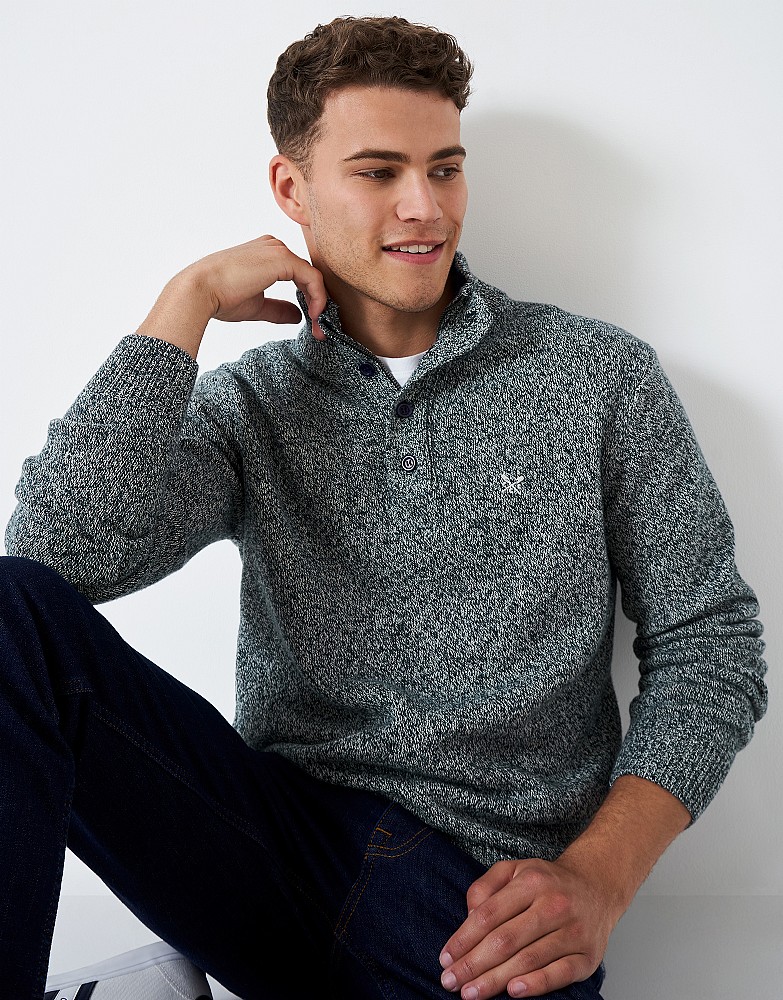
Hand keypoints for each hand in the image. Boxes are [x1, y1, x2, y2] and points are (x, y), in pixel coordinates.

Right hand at [182, 233, 327, 338]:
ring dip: (319, 303)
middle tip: (319, 330)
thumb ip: (278, 308)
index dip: (309, 299)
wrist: (201, 290)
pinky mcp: (282, 259)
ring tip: (316, 327)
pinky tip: (313, 315)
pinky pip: (312, 277)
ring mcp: (278, 250)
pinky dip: (318, 298)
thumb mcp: (257, 305)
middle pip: (307, 275)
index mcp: (266, 254)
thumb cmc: (220, 296)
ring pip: (313, 276)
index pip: (298, 275)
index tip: (312, 324)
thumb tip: (298, 316)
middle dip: (317, 303)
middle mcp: (274, 247)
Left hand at [438, 857, 619, 998]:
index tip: (446, 957)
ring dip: (495, 980)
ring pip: (528, 959)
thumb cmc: (547, 882)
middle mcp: (553, 905)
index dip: (464, 938)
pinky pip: (559, 974)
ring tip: (471, 993)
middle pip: (505, 940)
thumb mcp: (514, 869)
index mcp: (531, 882)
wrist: (597, 887)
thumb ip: (485, 886)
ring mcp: (572, 931)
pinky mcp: (587, 956)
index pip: (489, 914)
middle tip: (450, 981)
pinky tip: (513, 992)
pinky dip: (536, 985)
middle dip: (473, 964)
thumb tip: (468, 916)